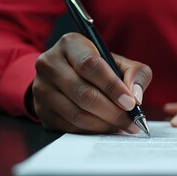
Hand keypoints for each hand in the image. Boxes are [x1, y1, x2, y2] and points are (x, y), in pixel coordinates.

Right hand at [29, 33, 151, 132]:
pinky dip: (92, 131)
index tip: (130, 102)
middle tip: (132, 121)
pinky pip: (70, 127)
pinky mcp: (41, 110)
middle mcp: (50, 64)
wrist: (67, 76)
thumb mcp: (119, 62)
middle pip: (84, 93)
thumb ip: (135, 73)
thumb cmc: (98, 68)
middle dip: (113, 112)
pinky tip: (106, 127)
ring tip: (123, 126)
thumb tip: (135, 95)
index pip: (90, 65)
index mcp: (70, 44)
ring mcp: (41, 88)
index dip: (113, 86)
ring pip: (77, 114)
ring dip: (105, 124)